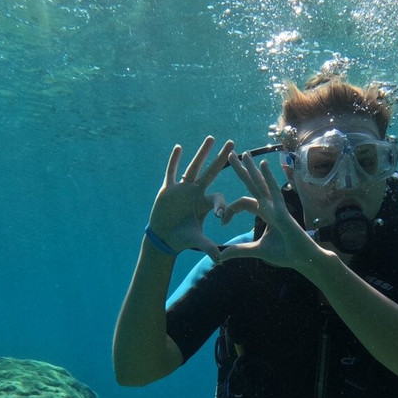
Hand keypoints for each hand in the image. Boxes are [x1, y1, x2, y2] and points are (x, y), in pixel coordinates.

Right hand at [146, 136, 233, 259]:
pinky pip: (171, 172)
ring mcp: (182, 189)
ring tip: (211, 138)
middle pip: (211, 172)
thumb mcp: (196, 241)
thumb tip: (219, 259)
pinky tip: (179, 148)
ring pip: (193, 167)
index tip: (221, 217)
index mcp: (205, 204)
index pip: (217, 198)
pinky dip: (174, 161)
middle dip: (222, 159)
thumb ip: (208, 247)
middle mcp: (196, 192)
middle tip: (233, 144)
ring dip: (202, 153)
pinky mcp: (167, 189)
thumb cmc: (182, 238)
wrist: (164, 237)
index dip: (220, 205)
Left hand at [217, 151, 321, 269]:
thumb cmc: (285, 253)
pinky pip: (273, 191)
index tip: (221, 221)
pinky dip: (268, 177)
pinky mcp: (282, 211)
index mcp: (264, 213)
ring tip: (244, 153)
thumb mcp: (257, 251)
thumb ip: (239, 251)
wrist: (304, 259)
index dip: (230, 209)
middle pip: (252, 185)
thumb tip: (220, 257)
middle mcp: (270, 206)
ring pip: (261, 184)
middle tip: (231, 154)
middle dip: (242, 170)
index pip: (244, 203)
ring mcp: (276, 207)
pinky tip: (262, 163)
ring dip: (252, 168)